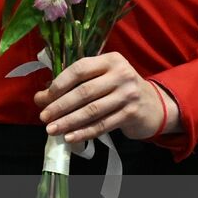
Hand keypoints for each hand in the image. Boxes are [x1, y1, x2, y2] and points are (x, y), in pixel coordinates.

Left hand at [34, 53, 178, 143]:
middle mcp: (121, 74)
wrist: (154, 105)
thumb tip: (44, 96)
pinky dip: (84, 132)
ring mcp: (128, 95)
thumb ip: (78, 82)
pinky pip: (103, 125)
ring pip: (92, 111)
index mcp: (110, 60)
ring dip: (69, 121)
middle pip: (84, 91)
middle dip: (60, 105)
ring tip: (52, 129)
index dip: (60, 84)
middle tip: (44, 116)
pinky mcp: (131, 114)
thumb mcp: (104, 76)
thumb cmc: (119, 88)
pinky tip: (70, 137)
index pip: (80, 69)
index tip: (43, 97)